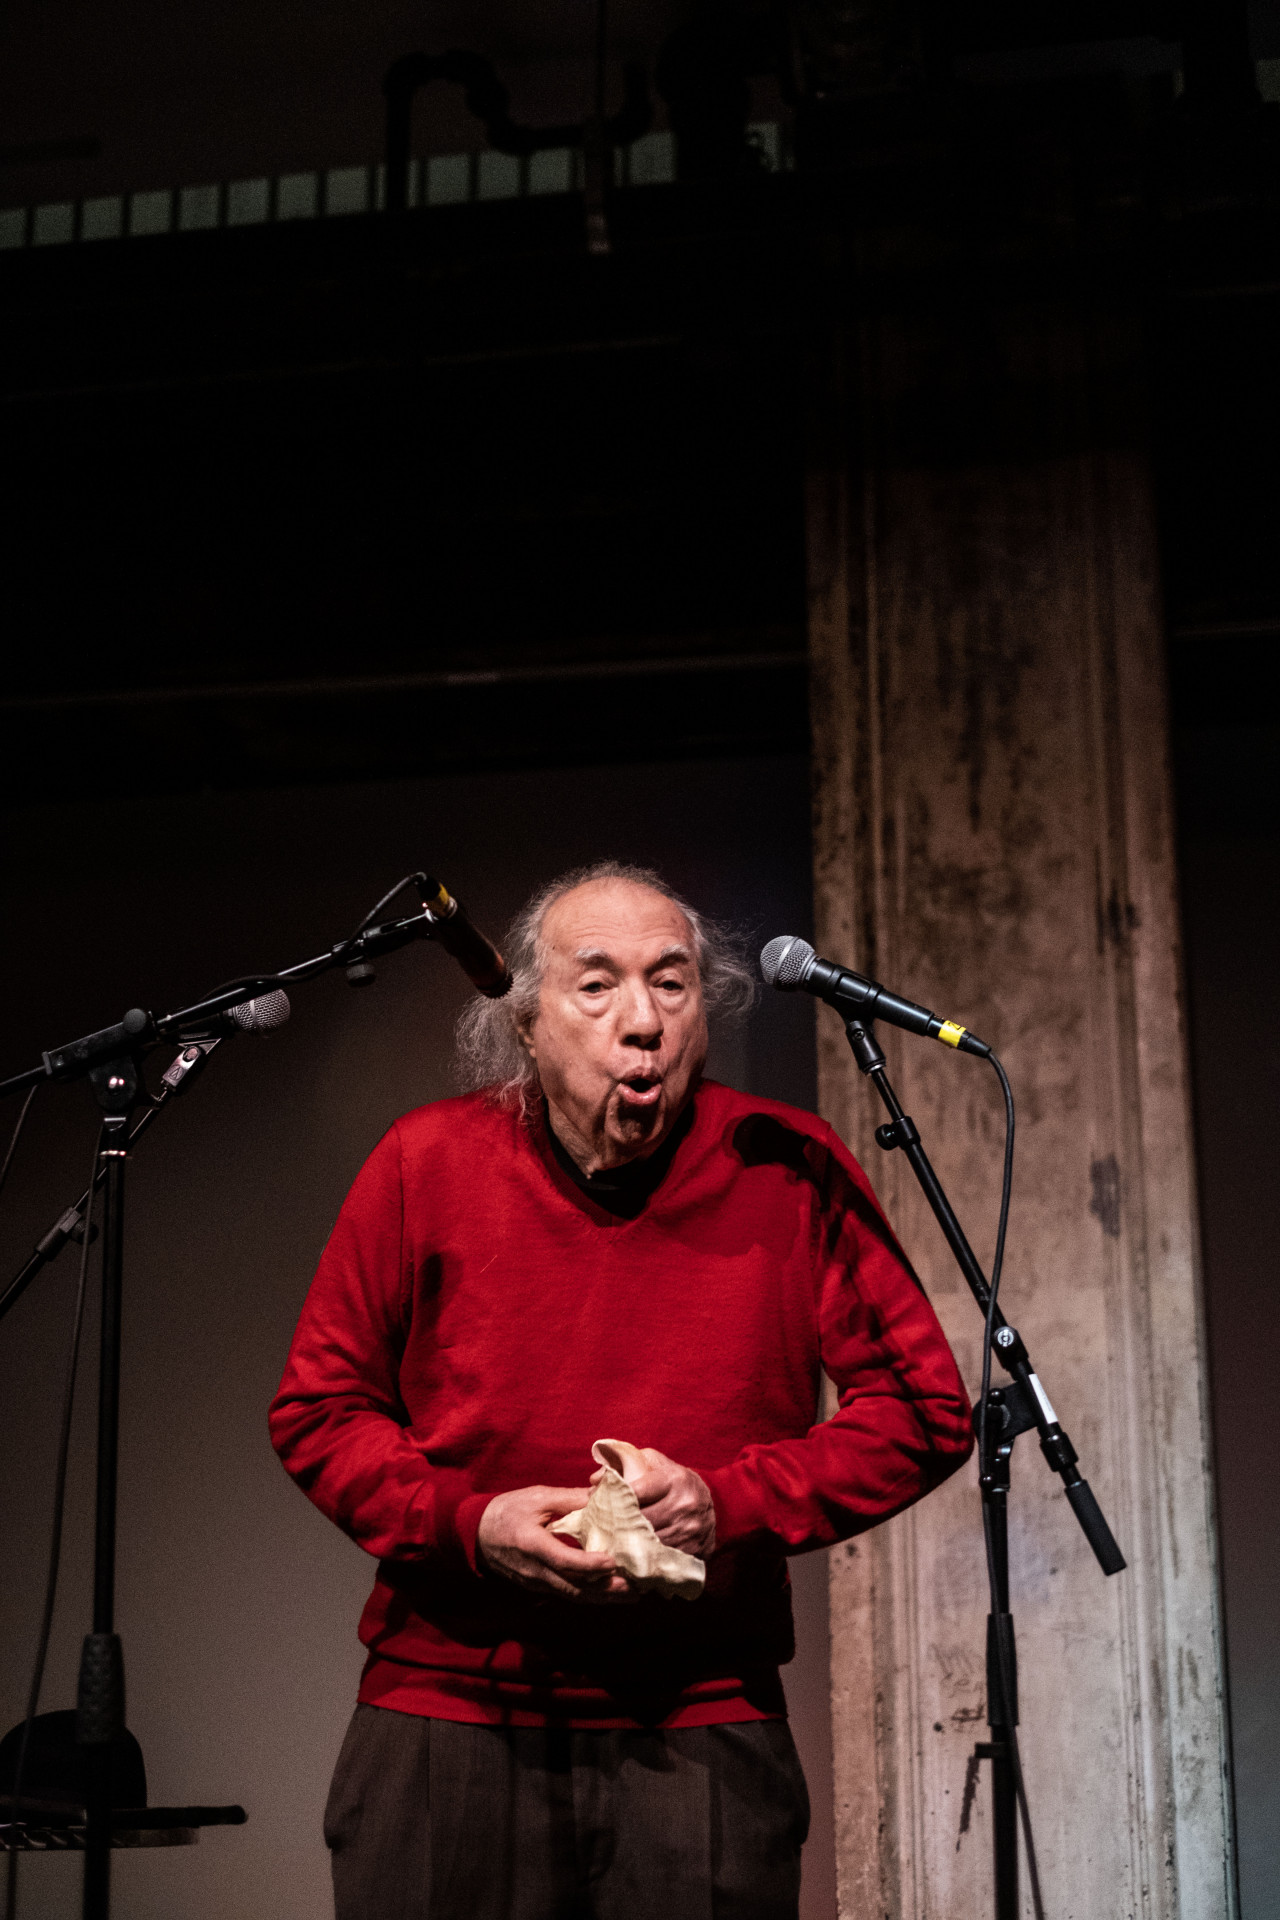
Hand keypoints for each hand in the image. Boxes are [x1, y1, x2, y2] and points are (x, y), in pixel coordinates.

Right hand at [476, 1486, 632, 1600]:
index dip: (589, 1565)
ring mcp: (536, 1583)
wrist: (477, 1534)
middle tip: (635, 1587)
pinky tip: (609, 1592)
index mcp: (532, 1544)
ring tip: (631, 1594)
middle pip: (573, 1587)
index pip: (563, 1560)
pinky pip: (567, 1593)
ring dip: (602, 1598)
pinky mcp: (539, 1587)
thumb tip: (601, 1497)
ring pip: (573, 1595)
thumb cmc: (508, 1510)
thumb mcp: (537, 1497)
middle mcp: (534, 1570)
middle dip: (605, 1590)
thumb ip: (570, 1499)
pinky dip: (590, 1594)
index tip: (613, 1562)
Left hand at [602, 1448, 715, 1557]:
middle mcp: (683, 1504)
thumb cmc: (674, 1481)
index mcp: (672, 1480)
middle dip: (617, 1526)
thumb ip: (624, 1464)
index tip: (597, 1504)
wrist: (716, 1503)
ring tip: (608, 1547)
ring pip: (649, 1543)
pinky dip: (645, 1561)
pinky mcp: (692, 1550)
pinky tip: (629, 1560)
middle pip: (640, 1520)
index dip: (614, 1499)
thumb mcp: (654, 1463)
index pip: (636, 1491)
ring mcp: (689, 1530)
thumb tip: (594, 1479)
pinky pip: (662, 1559)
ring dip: (628, 1547)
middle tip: (597, 1530)